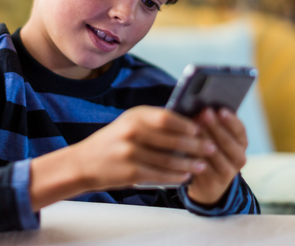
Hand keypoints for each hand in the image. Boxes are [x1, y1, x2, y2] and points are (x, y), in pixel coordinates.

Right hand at [69, 106, 216, 190]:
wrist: (83, 163)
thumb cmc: (113, 142)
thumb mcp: (129, 123)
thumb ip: (154, 123)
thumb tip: (189, 125)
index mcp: (135, 116)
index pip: (167, 118)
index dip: (187, 124)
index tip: (202, 129)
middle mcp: (132, 131)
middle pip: (173, 139)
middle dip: (196, 145)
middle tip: (211, 148)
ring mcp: (130, 152)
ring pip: (169, 160)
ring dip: (189, 164)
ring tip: (202, 165)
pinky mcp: (130, 172)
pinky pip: (160, 175)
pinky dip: (175, 177)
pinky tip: (185, 177)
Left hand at [186, 107, 247, 205]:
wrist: (208, 183)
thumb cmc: (210, 152)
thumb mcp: (216, 138)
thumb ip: (214, 124)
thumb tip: (204, 107)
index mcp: (241, 144)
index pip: (240, 130)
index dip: (230, 120)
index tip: (220, 110)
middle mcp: (239, 159)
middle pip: (227, 141)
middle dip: (215, 126)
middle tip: (204, 113)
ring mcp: (227, 173)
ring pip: (214, 153)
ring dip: (204, 139)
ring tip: (193, 127)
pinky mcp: (213, 182)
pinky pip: (202, 166)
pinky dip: (194, 154)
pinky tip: (186, 145)